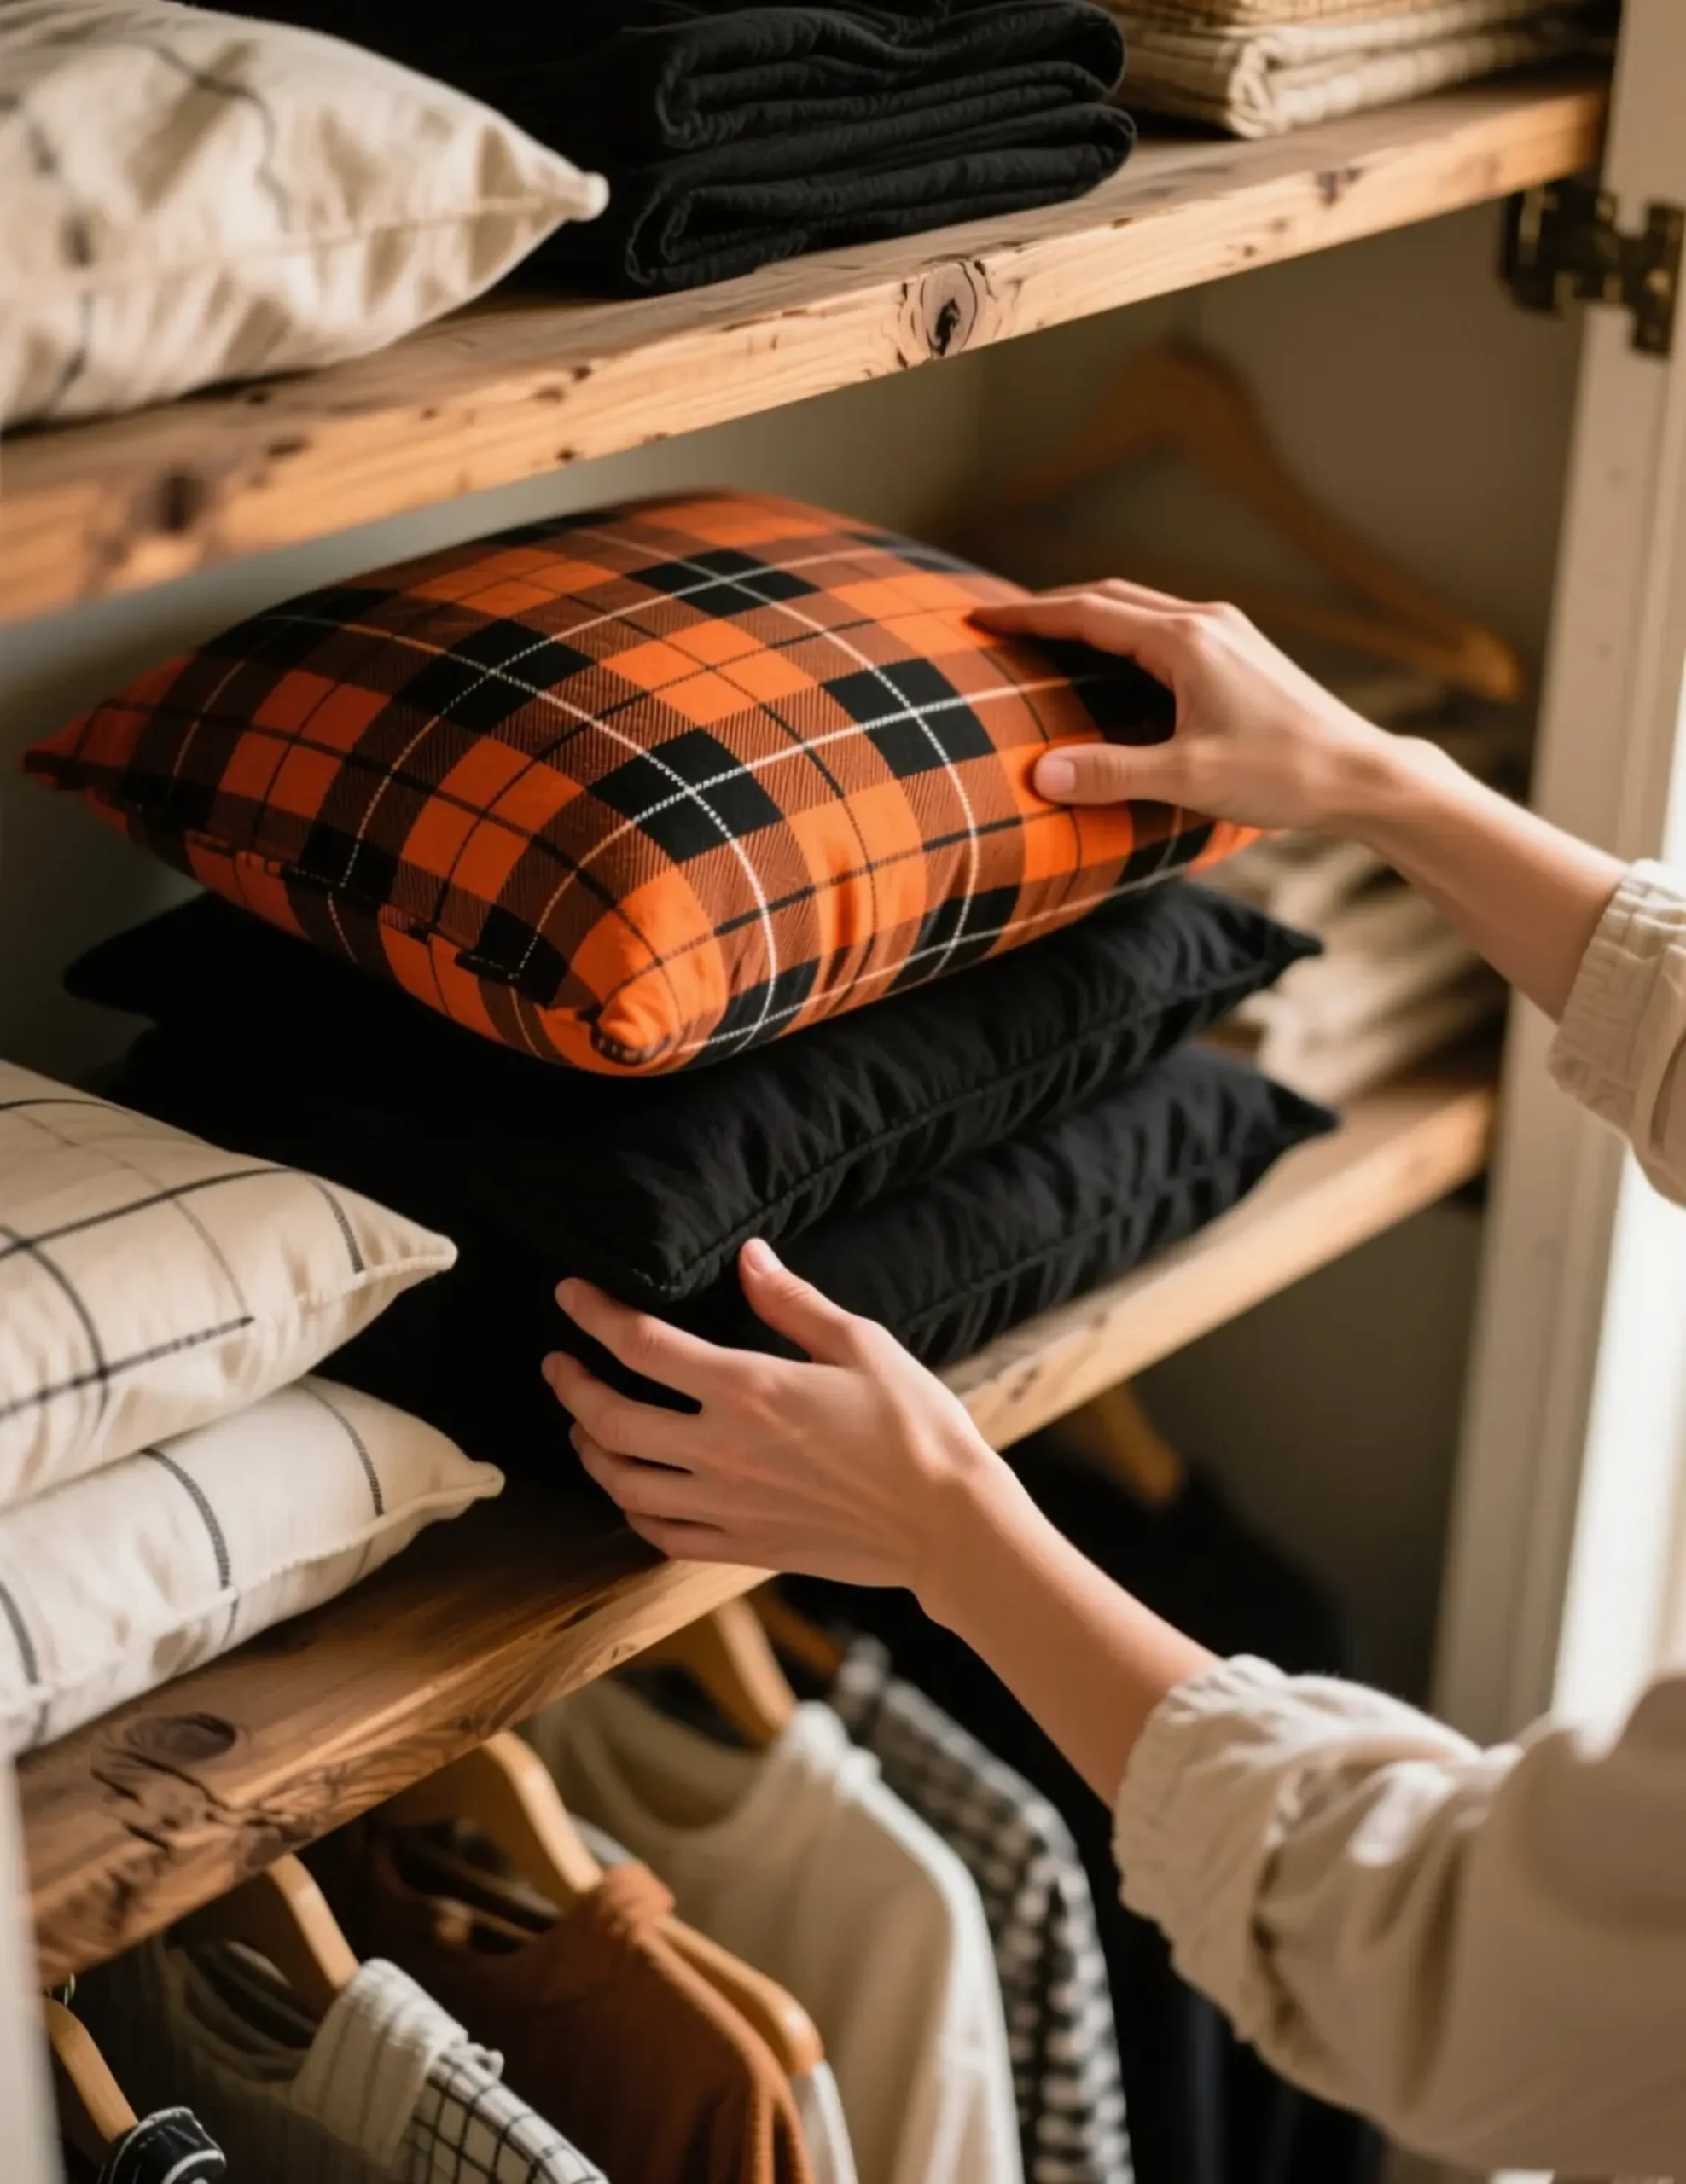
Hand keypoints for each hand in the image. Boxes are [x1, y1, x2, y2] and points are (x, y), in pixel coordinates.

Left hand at [541, 1239, 1008, 1594]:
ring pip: (624, 1483)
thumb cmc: (915, 1427)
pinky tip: (631, 1491)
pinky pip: (660, 1534)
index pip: (642, 1345)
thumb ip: (792, 1301)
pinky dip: (630, 1509)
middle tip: (559, 1364)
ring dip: (591, 1449)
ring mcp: (728, 1506)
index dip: (595, 1315)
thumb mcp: (861, 1344)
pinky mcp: (743, 1547)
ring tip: (584, 1427)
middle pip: (611, 1419)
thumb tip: (748, 1256)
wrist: (946, 1523)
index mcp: (749, 1389)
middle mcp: (723, 1450)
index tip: (571, 1296)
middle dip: (571, 1387)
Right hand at [973, 579, 1418, 834]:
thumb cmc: (1282, 776)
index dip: (1029, 615)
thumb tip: (1040, 774)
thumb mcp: (1189, 780)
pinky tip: (1116, 657)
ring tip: (1046, 632)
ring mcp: (1230, 634)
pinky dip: (1124, 630)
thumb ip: (1111, 773)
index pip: (1089, 614)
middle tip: (1001, 620)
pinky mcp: (1243, 653)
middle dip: (1052, 606)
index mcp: (1186, 642)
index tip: (981, 615)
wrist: (1362, 776)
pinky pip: (1166, 625)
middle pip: (1111, 597)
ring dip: (1090, 612)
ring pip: (1141, 606)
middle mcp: (1207, 623)